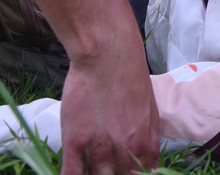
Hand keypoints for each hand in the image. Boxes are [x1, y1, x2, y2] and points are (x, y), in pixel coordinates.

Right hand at [59, 38, 158, 173]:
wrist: (109, 56)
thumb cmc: (131, 77)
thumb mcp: (149, 110)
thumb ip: (146, 138)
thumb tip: (145, 158)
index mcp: (146, 144)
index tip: (124, 173)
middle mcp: (126, 152)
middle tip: (105, 170)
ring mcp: (100, 148)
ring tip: (90, 170)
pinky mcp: (75, 141)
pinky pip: (70, 174)